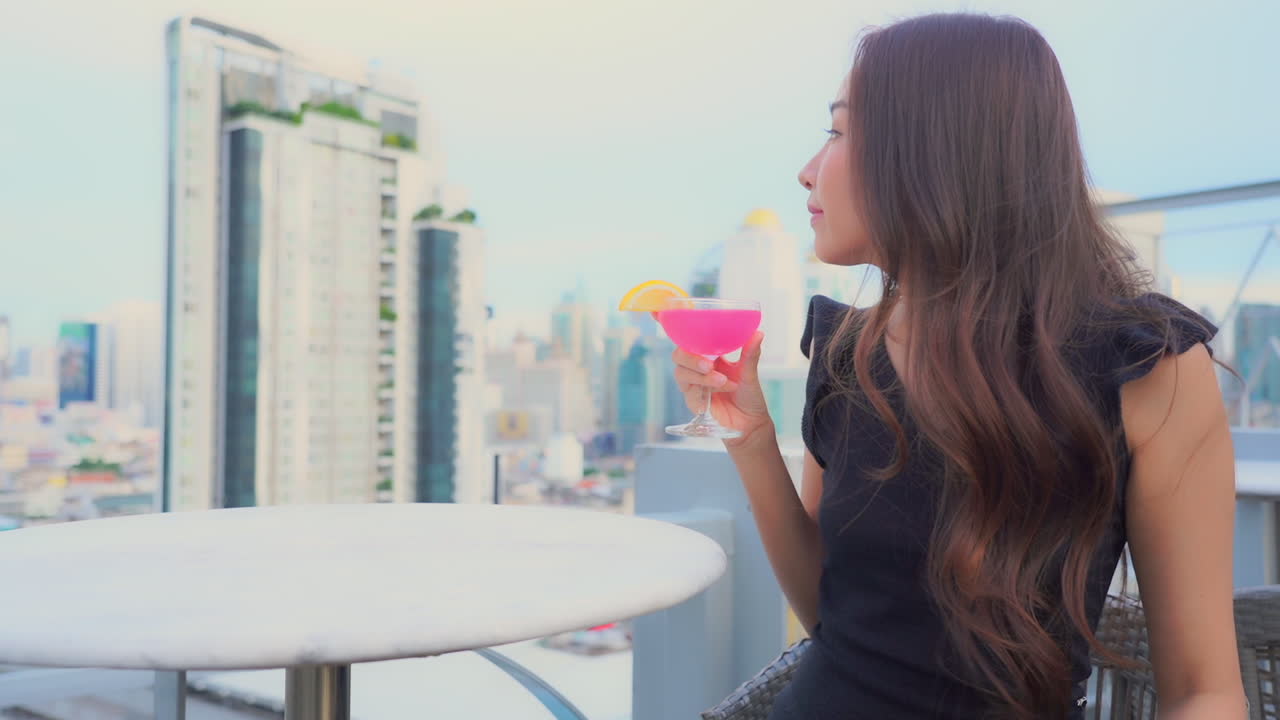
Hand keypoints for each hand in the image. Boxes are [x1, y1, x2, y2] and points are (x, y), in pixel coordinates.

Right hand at [671, 331, 773, 446]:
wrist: (750, 422)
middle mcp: (698, 368)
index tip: (691, 330)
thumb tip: (758, 333)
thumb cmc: (748, 396)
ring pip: (681, 373)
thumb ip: (750, 353)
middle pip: (679, 356)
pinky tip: (718, 392)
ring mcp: (694, 384)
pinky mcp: (693, 401)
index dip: (684, 334)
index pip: (690, 340)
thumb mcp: (750, 372)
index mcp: (709, 355)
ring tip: (722, 381)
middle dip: (691, 359)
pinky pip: (689, 392)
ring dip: (701, 376)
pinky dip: (704, 390)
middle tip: (709, 365)